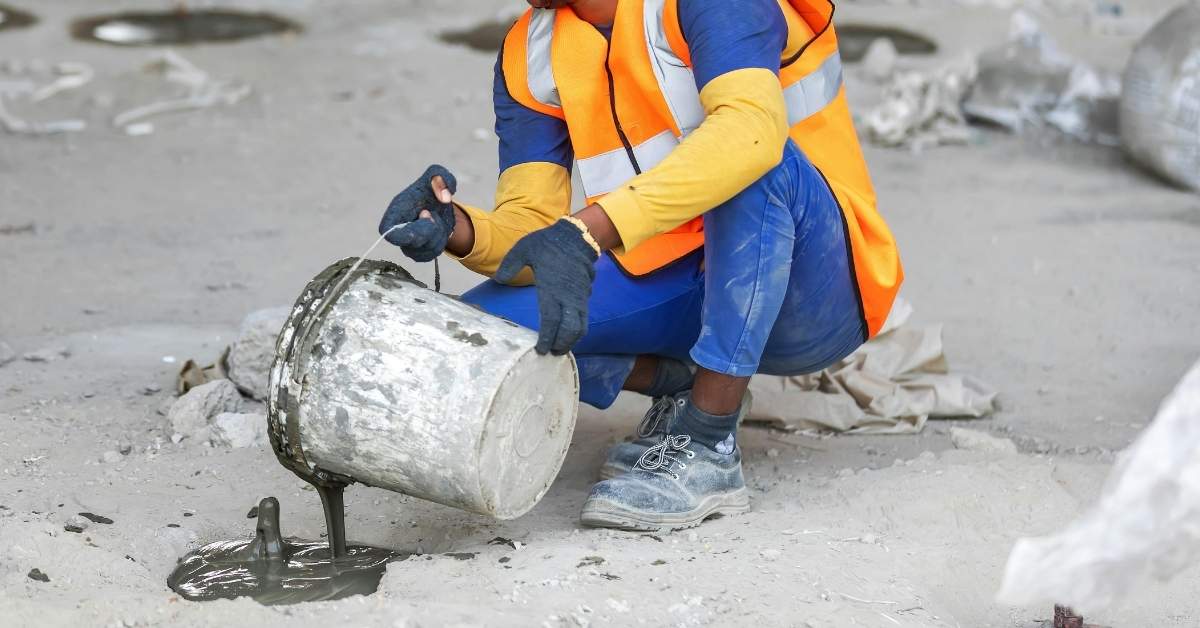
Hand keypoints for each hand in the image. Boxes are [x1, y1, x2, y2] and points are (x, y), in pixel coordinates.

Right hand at [379, 165, 456, 261]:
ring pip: (424, 250)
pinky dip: (440, 243)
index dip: (405, 232)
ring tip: (435, 219)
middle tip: (432, 213)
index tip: (426, 216)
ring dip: (438, 235)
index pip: (387, 231)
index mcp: (396, 211)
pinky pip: (430, 255)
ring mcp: (406, 244)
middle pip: (410, 244)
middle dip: (430, 230)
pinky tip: (438, 230)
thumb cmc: (431, 190)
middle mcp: (398, 230)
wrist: (440, 206)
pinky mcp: (417, 253)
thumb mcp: (438, 175)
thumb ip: (441, 177)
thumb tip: (445, 197)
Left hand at [495, 219, 599, 355]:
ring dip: (572, 340)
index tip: (540, 349)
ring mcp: (579, 297)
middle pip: (570, 329)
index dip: (547, 338)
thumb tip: (499, 279)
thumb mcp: (523, 249)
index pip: (551, 320)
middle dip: (562, 344)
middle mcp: (568, 296)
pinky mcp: (585, 296)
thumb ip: (510, 265)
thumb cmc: (547, 243)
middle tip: (551, 353)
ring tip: (560, 348)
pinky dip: (577, 330)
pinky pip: (584, 318)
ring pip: (581, 326)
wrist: (575, 236)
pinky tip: (567, 333)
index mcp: (551, 288)